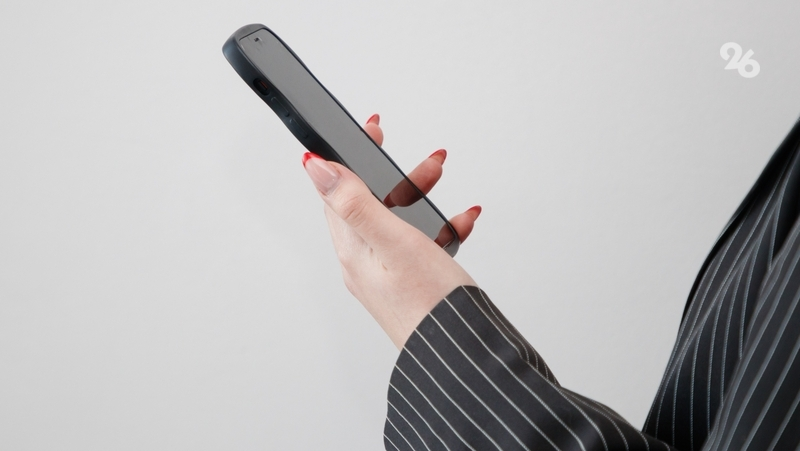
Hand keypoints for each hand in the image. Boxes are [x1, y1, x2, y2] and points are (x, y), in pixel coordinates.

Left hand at [303, 114, 480, 348]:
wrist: (462, 357)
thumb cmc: (431, 306)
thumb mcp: (393, 242)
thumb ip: (355, 203)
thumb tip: (315, 167)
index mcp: (353, 249)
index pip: (338, 190)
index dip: (349, 156)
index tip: (369, 130)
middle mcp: (364, 261)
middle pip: (372, 201)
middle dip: (399, 175)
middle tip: (427, 161)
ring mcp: (386, 273)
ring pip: (398, 219)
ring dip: (421, 195)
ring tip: (445, 183)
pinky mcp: (408, 282)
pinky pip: (419, 242)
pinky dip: (440, 225)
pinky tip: (461, 222)